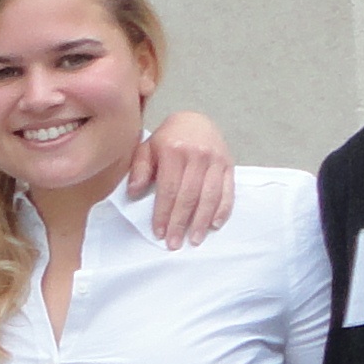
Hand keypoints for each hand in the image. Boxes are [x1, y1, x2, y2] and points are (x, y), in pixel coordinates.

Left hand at [130, 108, 234, 246]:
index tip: (159, 232)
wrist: (196, 120)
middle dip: (181, 223)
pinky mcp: (229, 165)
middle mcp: (198, 156)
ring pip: (210, 196)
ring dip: (201, 221)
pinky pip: (228, 190)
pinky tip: (214, 224)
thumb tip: (134, 192)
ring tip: (194, 239)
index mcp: (174, 151)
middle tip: (174, 243)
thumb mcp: (147, 148)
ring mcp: (216, 160)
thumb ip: (140, 169)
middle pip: (189, 196)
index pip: (169, 189)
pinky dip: (223, 209)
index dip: (163, 213)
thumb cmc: (168, 139)